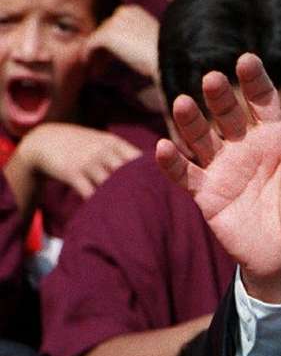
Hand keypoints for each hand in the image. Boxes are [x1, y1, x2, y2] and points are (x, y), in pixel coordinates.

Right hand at [6, 123, 140, 202]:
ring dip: (122, 198)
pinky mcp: (73, 173)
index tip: (161, 190)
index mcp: (115, 143)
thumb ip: (122, 153)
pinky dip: (100, 203)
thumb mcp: (102, 142)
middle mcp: (104, 151)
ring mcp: (89, 162)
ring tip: (133, 215)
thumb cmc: (80, 145)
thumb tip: (148, 168)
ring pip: (112, 183)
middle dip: (141, 188)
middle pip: (130, 172)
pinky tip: (107, 214)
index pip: (140, 158)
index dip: (152, 174)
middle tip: (152, 207)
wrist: (44, 140)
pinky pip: (90, 192)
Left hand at [84, 5, 159, 79]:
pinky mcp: (107, 34)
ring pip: (97, 38)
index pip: (115, 24)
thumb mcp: (151, 38)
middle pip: (104, 29)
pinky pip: (90, 45)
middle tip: (102, 62)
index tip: (111, 55)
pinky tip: (90, 66)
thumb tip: (129, 47)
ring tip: (96, 66)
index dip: (112, 40)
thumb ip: (137, 36)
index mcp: (134, 11)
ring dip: (96, 52)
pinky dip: (88, 56)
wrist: (168, 56)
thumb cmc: (164, 52)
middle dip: (103, 46)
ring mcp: (114, 22)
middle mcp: (122, 12)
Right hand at [155, 54, 280, 302]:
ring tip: (182, 102)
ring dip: (190, 120)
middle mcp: (248, 145)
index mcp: (279, 136)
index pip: (264, 100)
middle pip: (228, 112)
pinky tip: (165, 147)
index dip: (255, 80)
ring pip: (201, 137)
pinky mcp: (207, 194)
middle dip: (220, 95)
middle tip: (213, 79)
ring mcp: (224, 167)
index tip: (247, 60)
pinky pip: (185, 174)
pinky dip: (172, 162)